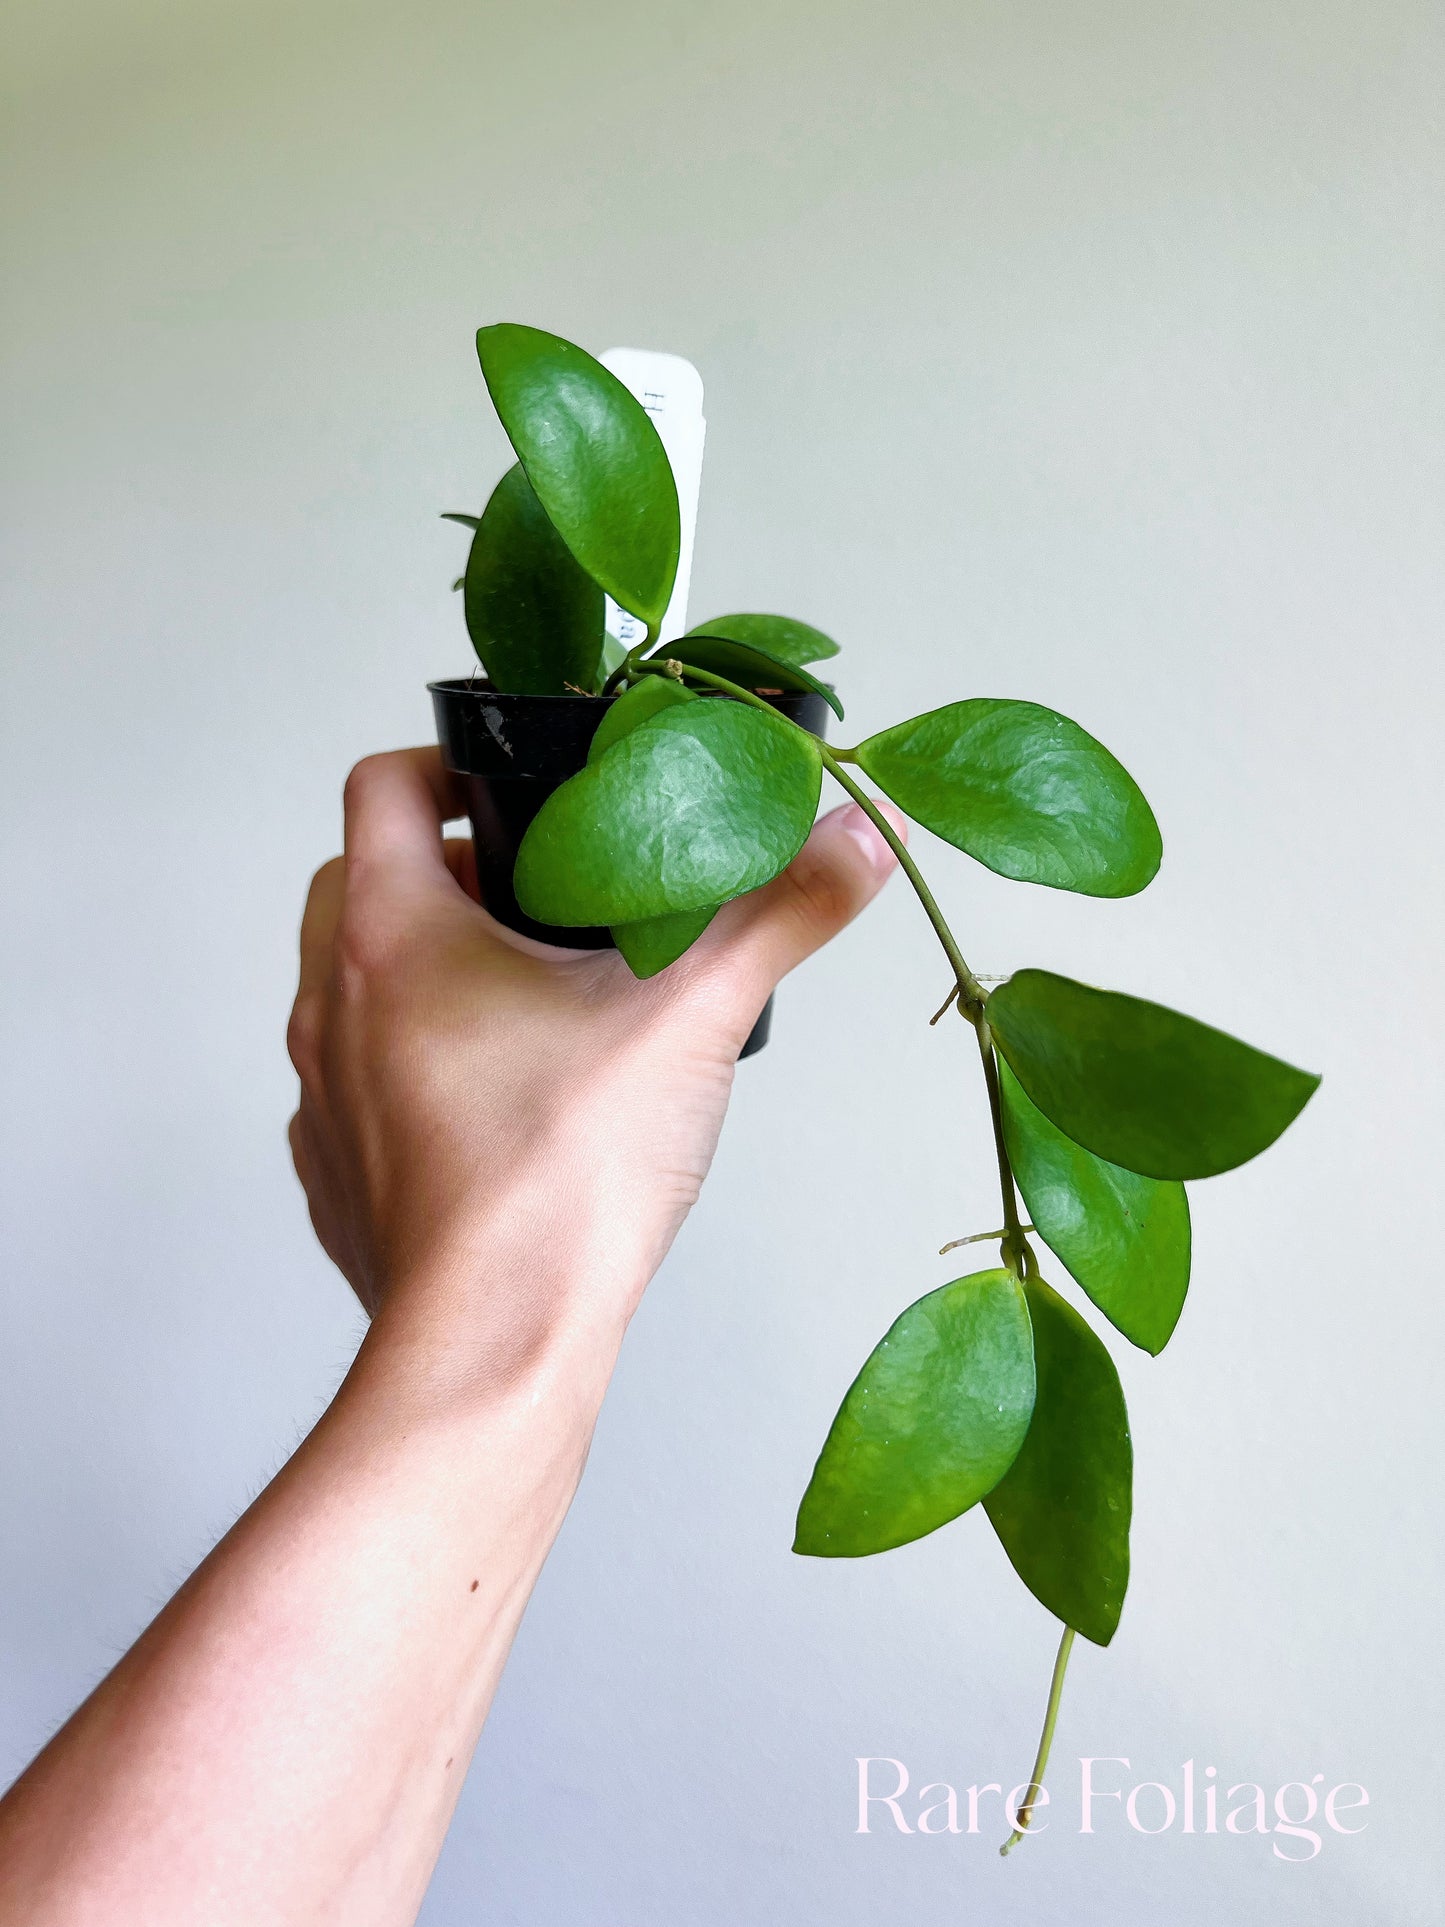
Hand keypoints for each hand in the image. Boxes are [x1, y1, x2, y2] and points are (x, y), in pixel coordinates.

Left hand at [287, 747, 901, 1374]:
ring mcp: (320, 1096)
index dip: (446, 764)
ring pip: (354, 989)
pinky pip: (358, 1084)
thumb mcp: (694, 1018)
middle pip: (364, 884)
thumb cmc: (564, 1179)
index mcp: (393, 936)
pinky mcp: (335, 1175)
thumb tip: (864, 836)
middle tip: (543, 896)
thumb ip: (783, 912)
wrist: (497, 1347)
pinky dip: (413, 1067)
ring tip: (536, 999)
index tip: (515, 789)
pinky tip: (501, 1102)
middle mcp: (330, 1006)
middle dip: (449, 874)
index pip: (383, 787)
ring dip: (428, 972)